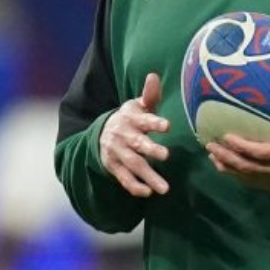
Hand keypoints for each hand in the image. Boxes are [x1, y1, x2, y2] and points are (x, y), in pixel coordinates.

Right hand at [97, 72, 170, 196]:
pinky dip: (134, 186)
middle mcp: (123, 135)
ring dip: (148, 176)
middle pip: (137, 144)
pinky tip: (148, 193)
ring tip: (164, 188)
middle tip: (166, 156)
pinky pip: (123, 178)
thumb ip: (149, 95)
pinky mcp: (113, 166)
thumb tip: (154, 76)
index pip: (143, 120)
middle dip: (151, 150)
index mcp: (131, 118)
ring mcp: (117, 152)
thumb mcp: (137, 106)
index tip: (167, 126)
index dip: (154, 122)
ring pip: (132, 164)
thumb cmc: (130, 119)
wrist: (102, 133)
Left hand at [205, 103, 269, 192]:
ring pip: (251, 179)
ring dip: (230, 170)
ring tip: (213, 158)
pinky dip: (241, 177)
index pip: (261, 153)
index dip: (241, 147)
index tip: (226, 136)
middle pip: (249, 169)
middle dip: (227, 158)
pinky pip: (258, 184)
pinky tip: (231, 169)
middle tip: (210, 146)